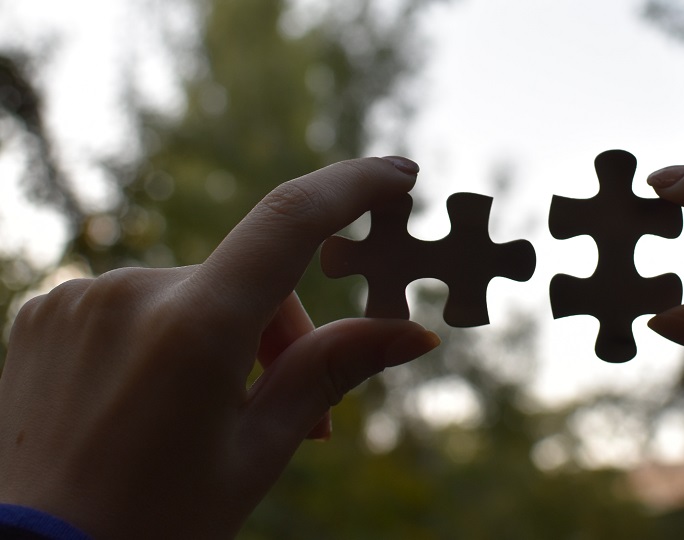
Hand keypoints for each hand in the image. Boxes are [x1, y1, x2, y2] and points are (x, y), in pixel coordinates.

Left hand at [0, 157, 439, 538]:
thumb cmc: (154, 522)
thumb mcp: (256, 453)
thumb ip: (330, 372)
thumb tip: (415, 335)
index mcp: (195, 327)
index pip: (289, 221)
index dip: (352, 187)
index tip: (398, 175)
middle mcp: (131, 291)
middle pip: (247, 284)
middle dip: (283, 341)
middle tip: (305, 423)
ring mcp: (80, 298)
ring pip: (192, 297)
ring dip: (223, 342)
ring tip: (215, 423)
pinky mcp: (46, 311)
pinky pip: (136, 305)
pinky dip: (165, 340)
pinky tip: (154, 404)